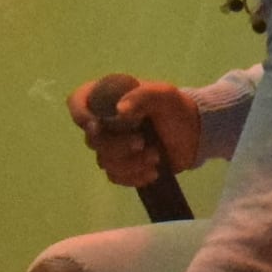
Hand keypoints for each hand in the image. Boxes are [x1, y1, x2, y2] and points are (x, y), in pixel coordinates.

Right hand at [67, 74, 204, 190]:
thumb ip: (142, 97)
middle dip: (117, 145)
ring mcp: (112, 146)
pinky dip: (134, 177)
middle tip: (142, 143)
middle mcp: (104, 123)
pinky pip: (116, 177)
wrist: (194, 134)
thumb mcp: (163, 95)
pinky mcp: (123, 166)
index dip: (80, 113)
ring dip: (130, 163)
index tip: (96, 124)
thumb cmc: (175, 109)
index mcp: (108, 98)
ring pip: (104, 161)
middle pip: (91, 139)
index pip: (77, 101)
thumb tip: (119, 111)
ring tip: (156, 157)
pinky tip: (153, 172)